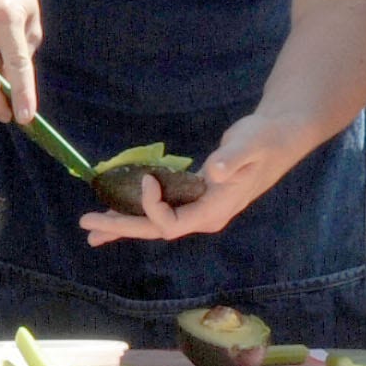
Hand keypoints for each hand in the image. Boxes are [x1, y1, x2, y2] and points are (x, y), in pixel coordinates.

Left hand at [83, 106, 321, 246]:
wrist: (279, 136)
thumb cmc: (265, 139)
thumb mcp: (250, 144)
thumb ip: (231, 159)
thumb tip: (211, 173)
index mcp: (215, 210)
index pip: (172, 224)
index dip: (152, 207)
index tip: (145, 179)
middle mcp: (205, 216)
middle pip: (157, 230)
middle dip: (121, 227)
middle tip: (86, 224)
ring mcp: (200, 208)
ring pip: (157, 223)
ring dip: (125, 223)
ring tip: (93, 229)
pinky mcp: (196, 197)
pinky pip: (163, 209)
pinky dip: (139, 210)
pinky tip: (118, 210)